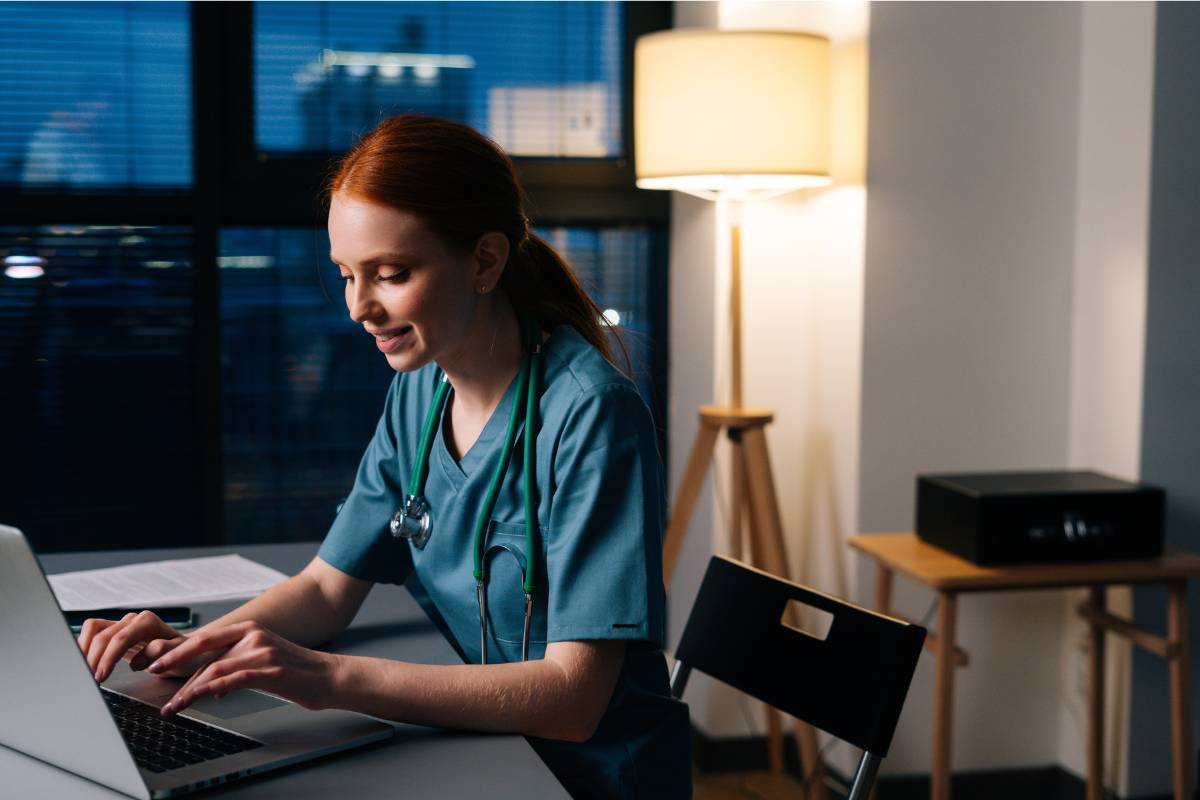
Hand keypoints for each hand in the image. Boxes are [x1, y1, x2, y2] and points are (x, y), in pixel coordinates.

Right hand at [79, 610, 191, 682]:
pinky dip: (85, 647)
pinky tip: (84, 663)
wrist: (184, 651)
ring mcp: (122, 624)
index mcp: (148, 622)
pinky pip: (93, 634)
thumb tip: (151, 649)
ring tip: (83, 672)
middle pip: (103, 635)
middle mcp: (133, 620)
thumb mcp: (181, 655)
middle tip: (89, 680)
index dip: (107, 657)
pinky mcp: (114, 632)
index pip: (120, 638)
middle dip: (92, 658)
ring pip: (93, 630)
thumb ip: (166, 650)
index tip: (100, 676)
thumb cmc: (184, 654)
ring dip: (84, 650)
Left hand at [147, 621, 340, 715]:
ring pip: (216, 669)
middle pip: (205, 652)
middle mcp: (255, 637)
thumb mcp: (264, 660)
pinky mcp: (273, 672)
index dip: (179, 650)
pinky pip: (235, 680)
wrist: (330, 677)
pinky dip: (214, 689)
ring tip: (176, 706)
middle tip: (155, 680)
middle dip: (175, 667)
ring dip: (190, 690)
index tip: (157, 663)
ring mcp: (264, 653)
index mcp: (251, 630)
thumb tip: (213, 687)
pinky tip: (203, 698)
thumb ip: (238, 666)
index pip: (206, 637)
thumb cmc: (298, 671)